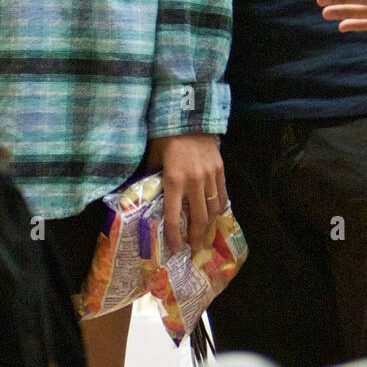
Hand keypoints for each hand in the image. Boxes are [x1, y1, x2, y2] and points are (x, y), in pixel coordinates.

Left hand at [145, 134, 226, 254]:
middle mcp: (194, 181)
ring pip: (213, 210)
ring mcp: (210, 176)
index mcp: (174, 180)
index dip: (175, 237)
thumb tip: (145, 196)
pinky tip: (215, 217)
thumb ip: (152, 178)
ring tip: (205, 237)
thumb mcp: (153, 157)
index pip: (175, 218)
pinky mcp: (220, 169)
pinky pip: (222, 196)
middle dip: (196, 238)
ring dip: (209, 227)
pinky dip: (219, 209)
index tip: (174, 249)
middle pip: (198, 219)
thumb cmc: (166, 137)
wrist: (189, 116)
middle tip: (194, 249)